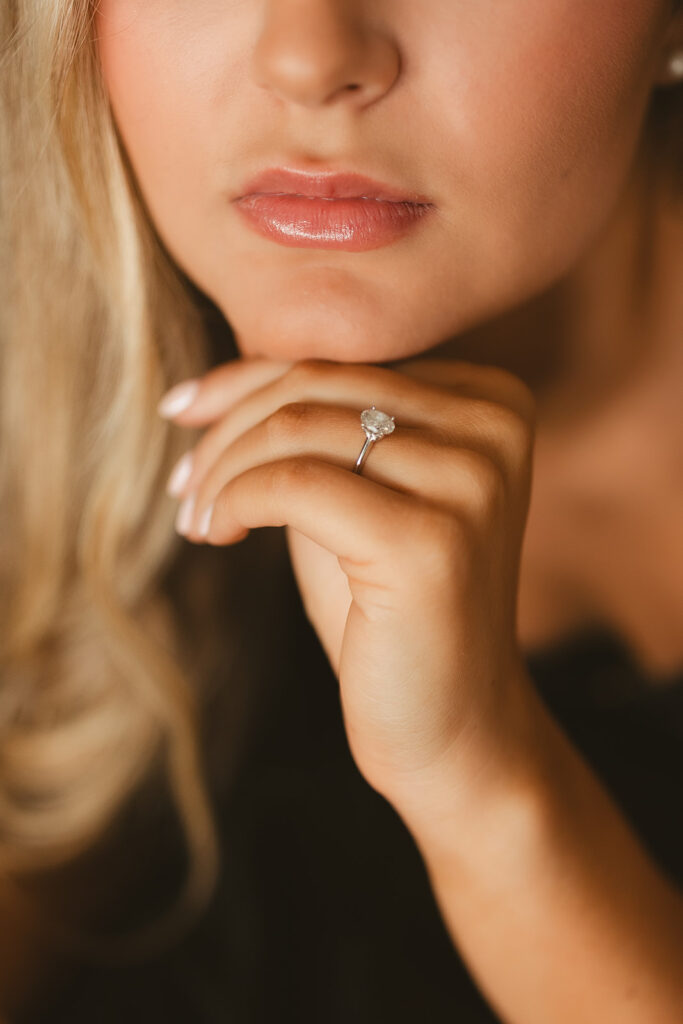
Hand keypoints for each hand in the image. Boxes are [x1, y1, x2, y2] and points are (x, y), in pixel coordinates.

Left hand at [158, 356, 538, 803]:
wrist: (453, 730)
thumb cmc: (393, 615)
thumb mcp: (353, 497)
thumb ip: (316, 430)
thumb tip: (210, 388)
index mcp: (490, 401)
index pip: (344, 358)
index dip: (246, 382)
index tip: (184, 415)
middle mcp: (493, 428)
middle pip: (318, 383)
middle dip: (227, 428)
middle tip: (183, 484)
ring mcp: (471, 482)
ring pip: (298, 428)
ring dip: (223, 469)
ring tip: (197, 515)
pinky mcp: (431, 541)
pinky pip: (294, 486)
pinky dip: (236, 500)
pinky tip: (215, 533)